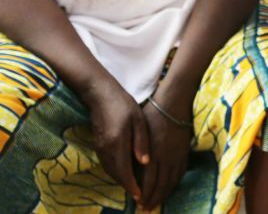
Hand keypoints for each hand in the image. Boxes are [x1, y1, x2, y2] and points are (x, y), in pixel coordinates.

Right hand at [83, 79, 149, 202]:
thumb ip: (141, 142)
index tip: (140, 196)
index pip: (124, 171)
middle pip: (116, 175)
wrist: (100, 94)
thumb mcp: (138, 120)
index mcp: (117, 144)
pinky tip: (124, 172)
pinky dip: (116, 172)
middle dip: (127, 187)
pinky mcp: (97, 144)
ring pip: (110, 171)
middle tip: (140, 197)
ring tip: (134, 187)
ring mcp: (99, 147)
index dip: (132, 185)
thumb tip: (146, 163)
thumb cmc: (123, 104)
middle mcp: (106, 149)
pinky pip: (107, 164)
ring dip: (121, 180)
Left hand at [137, 95, 192, 208]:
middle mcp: (167, 157)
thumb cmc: (152, 114)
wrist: (175, 102)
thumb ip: (136, 151)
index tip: (138, 203)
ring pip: (172, 181)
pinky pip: (180, 173)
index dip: (143, 194)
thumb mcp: (139, 131)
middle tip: (146, 209)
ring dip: (164, 195)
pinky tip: (169, 189)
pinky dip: (174, 184)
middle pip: (161, 185)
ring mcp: (177, 155)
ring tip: (156, 203)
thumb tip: (131, 168)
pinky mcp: (184, 152)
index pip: (148, 181)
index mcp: (153, 153)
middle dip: (153, 199)